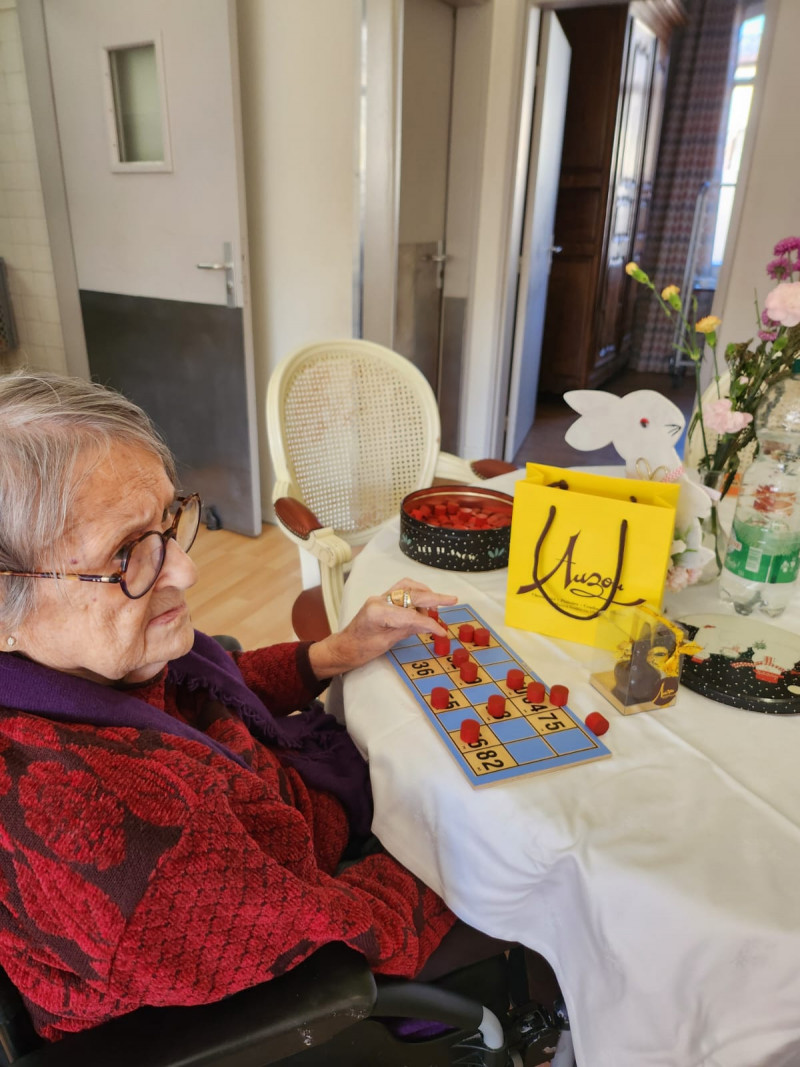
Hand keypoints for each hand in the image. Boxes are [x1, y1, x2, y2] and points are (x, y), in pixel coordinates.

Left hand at [308, 579, 456, 678]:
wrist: (344, 648)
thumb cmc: (360, 650)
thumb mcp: (386, 643)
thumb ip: (407, 630)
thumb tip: (429, 625)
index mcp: (378, 611)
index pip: (410, 615)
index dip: (429, 623)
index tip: (442, 631)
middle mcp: (379, 599)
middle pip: (412, 595)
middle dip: (434, 598)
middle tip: (453, 599)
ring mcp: (380, 597)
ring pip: (407, 587)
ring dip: (425, 593)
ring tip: (438, 605)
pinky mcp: (382, 599)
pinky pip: (402, 590)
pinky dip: (416, 594)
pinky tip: (424, 605)